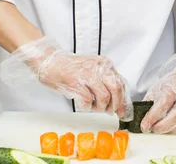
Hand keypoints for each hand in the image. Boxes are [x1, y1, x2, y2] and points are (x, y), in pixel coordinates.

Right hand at [0, 36, 132, 119]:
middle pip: (116, 89)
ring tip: (93, 106)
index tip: (122, 111)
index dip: (123, 100)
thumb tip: (119, 103)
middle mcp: (98, 67)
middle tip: (109, 111)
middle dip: (115, 105)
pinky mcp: (77, 82)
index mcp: (104, 64)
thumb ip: (106, 83)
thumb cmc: (72, 69)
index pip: (121, 83)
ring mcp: (88, 74)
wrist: (52, 63)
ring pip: (104, 97)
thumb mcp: (93, 71)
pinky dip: (87, 107)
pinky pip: (88, 101)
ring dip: (100, 108)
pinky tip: (83, 103)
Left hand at [141, 46, 175, 133]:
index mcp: (173, 86)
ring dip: (174, 129)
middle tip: (154, 129)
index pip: (164, 101)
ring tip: (164, 130)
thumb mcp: (158, 86)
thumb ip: (149, 100)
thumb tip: (139, 116)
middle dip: (164, 125)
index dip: (153, 115)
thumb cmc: (173, 83)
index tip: (145, 125)